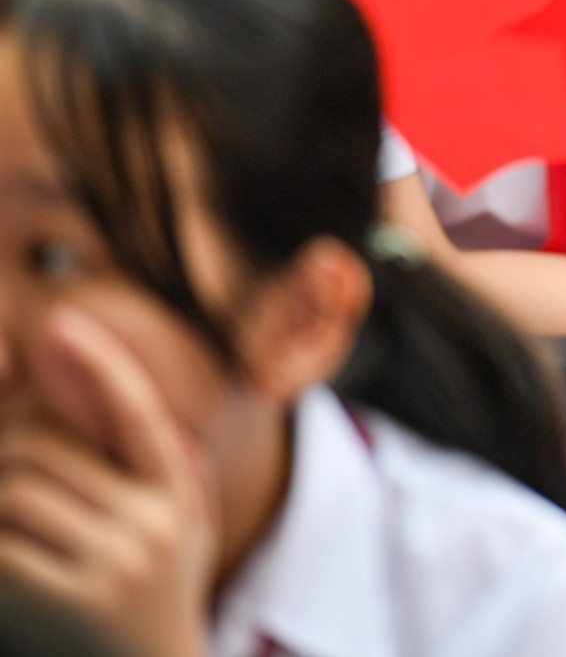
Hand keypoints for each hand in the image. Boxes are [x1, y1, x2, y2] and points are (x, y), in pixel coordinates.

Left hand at [0, 308, 213, 656]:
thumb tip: (159, 414)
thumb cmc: (163, 589)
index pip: (138, 412)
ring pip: (13, 493)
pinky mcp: (67, 601)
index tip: (63, 323)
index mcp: (178, 493)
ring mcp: (110, 566)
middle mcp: (152, 525)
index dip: (102, 364)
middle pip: (43, 452)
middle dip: (8, 449)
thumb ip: (180, 466)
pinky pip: (2, 545)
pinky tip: (11, 548)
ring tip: (14, 516)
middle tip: (7, 463)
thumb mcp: (189, 524)